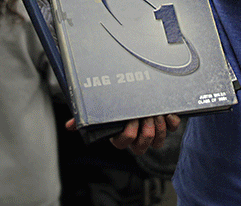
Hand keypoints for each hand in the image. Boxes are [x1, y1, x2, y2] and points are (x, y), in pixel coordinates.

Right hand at [65, 115, 180, 154]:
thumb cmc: (117, 108)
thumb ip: (84, 119)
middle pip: (143, 144)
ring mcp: (153, 134)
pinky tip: (166, 111)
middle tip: (145, 115)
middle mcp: (137, 139)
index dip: (129, 133)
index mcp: (121, 137)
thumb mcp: (101, 113)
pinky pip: (172, 128)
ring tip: (155, 112)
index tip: (131, 119)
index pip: (124, 142)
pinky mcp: (167, 126)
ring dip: (159, 125)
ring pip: (158, 140)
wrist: (139, 96)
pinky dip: (171, 119)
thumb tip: (68, 126)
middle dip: (146, 130)